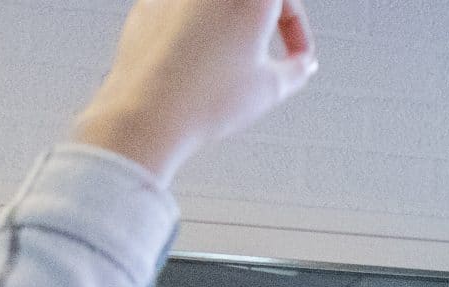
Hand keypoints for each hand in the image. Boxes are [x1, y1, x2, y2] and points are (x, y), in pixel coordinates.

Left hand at [70, 0, 316, 181]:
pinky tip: (195, 63)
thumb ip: (297, 68)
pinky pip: (181, 10)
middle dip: (262, 21)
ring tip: (227, 63)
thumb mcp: (271, 88)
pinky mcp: (147, 5)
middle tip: (265, 50)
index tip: (297, 54)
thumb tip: (301, 64)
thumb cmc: (205, 99)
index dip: (297, 29)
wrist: (149, 113)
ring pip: (213, 9)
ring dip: (228, 25)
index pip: (286, 0)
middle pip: (247, 2)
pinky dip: (193, 29)